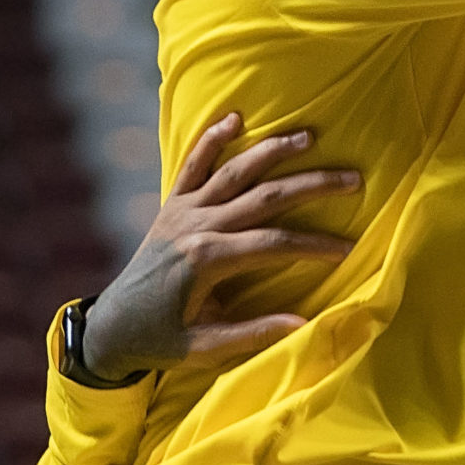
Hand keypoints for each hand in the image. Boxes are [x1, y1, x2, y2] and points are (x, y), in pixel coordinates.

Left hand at [79, 113, 358, 379]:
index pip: (275, 244)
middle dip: (312, 185)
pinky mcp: (172, 203)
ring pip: (235, 171)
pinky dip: (212, 138)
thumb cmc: (161, 340)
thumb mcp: (205, 347)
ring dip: (274, 151)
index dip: (315, 245)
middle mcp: (197, 225)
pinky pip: (193, 164)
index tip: (348, 247)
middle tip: (352, 178)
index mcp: (208, 260)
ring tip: (309, 135)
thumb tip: (306, 325)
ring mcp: (183, 210)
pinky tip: (236, 117)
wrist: (112, 326)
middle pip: (265, 198)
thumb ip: (254, 333)